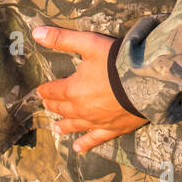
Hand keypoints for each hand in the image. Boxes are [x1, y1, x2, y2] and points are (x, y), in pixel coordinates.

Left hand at [32, 26, 146, 152]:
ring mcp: (97, 121)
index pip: (54, 91)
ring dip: (64, 126)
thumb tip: (36, 32)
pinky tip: (78, 148)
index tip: (40, 91)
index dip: (46, 90)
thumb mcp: (89, 43)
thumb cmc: (117, 61)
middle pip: (62, 109)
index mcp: (73, 89)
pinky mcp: (112, 129)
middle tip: (47, 105)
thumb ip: (62, 38)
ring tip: (57, 128)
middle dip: (53, 106)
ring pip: (75, 125)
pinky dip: (85, 144)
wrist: (146, 81)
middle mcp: (81, 109)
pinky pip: (95, 139)